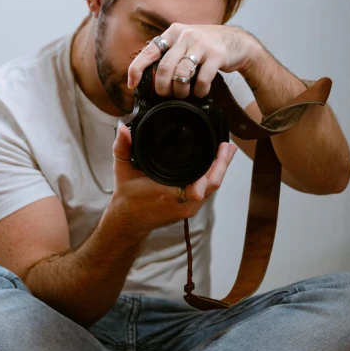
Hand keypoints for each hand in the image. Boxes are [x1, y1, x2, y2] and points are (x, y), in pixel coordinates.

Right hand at [108, 121, 237, 236]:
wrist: (128, 221)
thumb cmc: (127, 197)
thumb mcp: (122, 170)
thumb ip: (122, 148)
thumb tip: (122, 128)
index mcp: (168, 193)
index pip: (199, 184)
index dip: (212, 168)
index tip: (218, 149)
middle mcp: (182, 203)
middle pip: (212, 184)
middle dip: (222, 164)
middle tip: (227, 146)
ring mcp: (188, 208)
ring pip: (212, 189)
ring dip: (220, 170)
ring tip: (226, 151)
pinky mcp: (189, 209)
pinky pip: (207, 193)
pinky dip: (213, 178)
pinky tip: (217, 166)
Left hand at [127, 23, 256, 99]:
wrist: (238, 42)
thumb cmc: (207, 47)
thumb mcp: (186, 42)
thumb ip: (170, 54)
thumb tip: (150, 78)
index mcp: (174, 32)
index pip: (149, 50)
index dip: (137, 69)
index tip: (132, 84)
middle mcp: (186, 35)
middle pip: (164, 67)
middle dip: (162, 87)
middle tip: (166, 95)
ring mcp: (202, 44)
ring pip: (181, 74)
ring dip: (180, 91)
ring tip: (184, 95)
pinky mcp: (217, 55)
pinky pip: (202, 79)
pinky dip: (199, 91)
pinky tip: (200, 92)